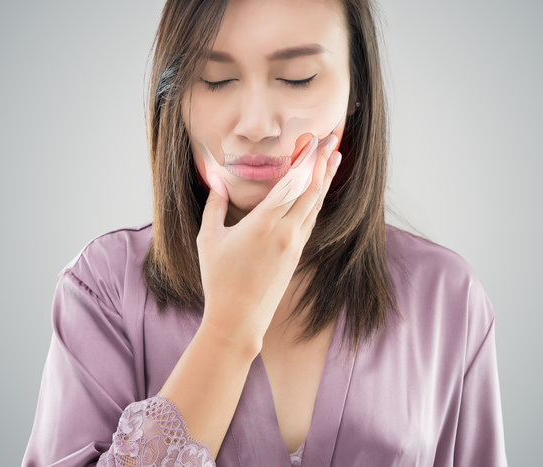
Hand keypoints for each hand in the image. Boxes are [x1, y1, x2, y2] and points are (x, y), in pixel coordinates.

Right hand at [196, 133, 342, 353]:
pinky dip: (316, 202)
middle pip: (311, 191)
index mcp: (263, 223)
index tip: (313, 140)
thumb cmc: (218, 279)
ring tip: (334, 160)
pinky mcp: (296, 255)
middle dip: (323, 164)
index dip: (305, 160)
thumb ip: (214, 207)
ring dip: (324, 181)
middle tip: (333, 141)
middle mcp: (285, 232)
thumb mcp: (208, 239)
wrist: (238, 319)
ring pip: (314, 205)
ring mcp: (294, 244)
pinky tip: (318, 192)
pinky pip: (310, 221)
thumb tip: (216, 183)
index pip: (291, 183)